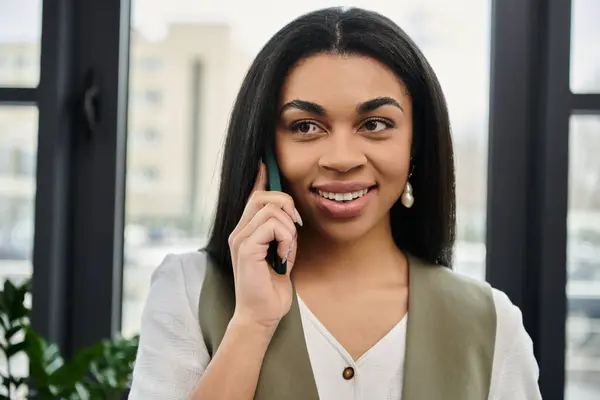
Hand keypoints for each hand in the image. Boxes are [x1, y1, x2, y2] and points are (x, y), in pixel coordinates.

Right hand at [228, 163, 302, 330]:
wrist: (262, 314)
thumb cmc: (271, 287)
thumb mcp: (281, 252)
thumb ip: (281, 231)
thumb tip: (290, 213)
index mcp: (246, 230)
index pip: (252, 196)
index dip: (261, 177)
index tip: (266, 161)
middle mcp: (239, 231)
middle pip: (264, 196)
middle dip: (287, 205)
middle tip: (296, 228)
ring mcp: (240, 239)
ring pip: (272, 210)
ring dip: (290, 230)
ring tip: (287, 251)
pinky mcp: (245, 248)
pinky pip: (273, 226)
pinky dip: (286, 240)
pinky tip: (283, 257)